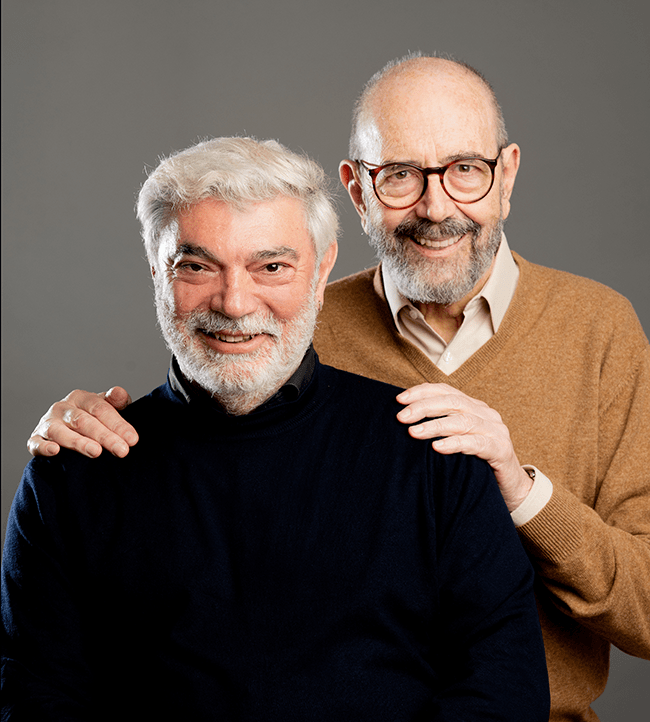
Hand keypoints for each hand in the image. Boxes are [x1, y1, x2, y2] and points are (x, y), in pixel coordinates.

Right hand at [27, 387, 137, 458]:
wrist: (64, 428)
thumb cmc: (91, 419)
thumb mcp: (106, 408)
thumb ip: (116, 402)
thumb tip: (120, 393)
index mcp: (81, 398)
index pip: (101, 409)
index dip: (118, 424)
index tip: (132, 439)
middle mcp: (63, 408)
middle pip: (84, 421)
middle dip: (105, 436)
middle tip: (122, 450)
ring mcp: (47, 423)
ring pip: (61, 432)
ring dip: (79, 442)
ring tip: (96, 452)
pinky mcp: (35, 439)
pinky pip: (36, 442)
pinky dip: (44, 446)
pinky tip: (55, 451)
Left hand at [396, 383, 532, 511]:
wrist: (510, 487)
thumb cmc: (476, 463)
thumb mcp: (456, 440)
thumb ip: (439, 428)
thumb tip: (405, 422)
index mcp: (473, 407)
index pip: (445, 391)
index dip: (422, 392)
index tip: (400, 400)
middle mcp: (485, 414)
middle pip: (452, 402)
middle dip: (424, 407)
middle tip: (402, 417)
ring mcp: (495, 431)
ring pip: (462, 421)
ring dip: (435, 426)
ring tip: (414, 432)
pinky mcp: (501, 450)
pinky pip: (477, 443)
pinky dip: (455, 443)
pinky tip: (437, 447)